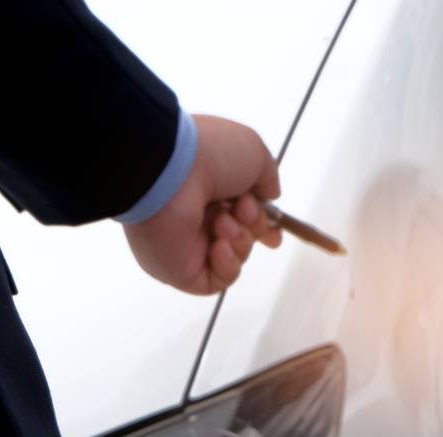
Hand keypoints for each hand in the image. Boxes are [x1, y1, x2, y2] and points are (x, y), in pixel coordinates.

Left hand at [123, 114, 282, 294]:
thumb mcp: (253, 152)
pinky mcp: (181, 272)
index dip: (262, 224)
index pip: (241, 216)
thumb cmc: (209, 154)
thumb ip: (268, 177)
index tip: (275, 229)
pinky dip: (228, 263)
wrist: (167, 170)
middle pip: (244, 236)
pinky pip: (219, 279)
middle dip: (253, 225)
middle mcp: (196, 217)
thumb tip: (270, 197)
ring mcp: (187, 246)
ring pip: (235, 255)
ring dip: (239, 238)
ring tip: (222, 221)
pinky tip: (217, 244)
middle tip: (243, 209)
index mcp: (208, 189)